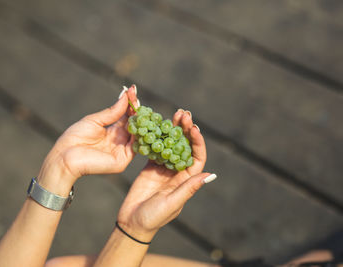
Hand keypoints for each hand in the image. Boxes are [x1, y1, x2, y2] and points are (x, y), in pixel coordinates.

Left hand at [37, 86, 138, 190]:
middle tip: (134, 95)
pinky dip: (137, 133)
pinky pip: (134, 147)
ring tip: (136, 105)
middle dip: (136, 109)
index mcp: (112, 133)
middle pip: (134, 124)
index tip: (132, 90)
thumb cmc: (75, 139)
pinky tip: (135, 120)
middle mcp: (119, 142)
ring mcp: (122, 152)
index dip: (130, 104)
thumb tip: (125, 96)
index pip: (126, 117)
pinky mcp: (121, 161)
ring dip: (138, 119)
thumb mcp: (95, 120)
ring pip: (137, 135)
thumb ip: (112, 111)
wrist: (65, 156)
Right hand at [117, 109, 213, 241]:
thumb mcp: (172, 203)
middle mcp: (178, 172)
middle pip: (185, 146)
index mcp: (187, 180)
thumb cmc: (154, 217)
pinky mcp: (150, 166)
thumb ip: (188, 188)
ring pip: (171, 144)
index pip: (197, 157)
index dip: (197, 141)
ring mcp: (164, 168)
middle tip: (184, 113)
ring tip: (176, 113)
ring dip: (174, 129)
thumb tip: (210, 174)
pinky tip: (158, 124)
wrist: (132, 222)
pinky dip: (157, 136)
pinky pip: (156, 148)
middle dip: (186, 129)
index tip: (193, 127)